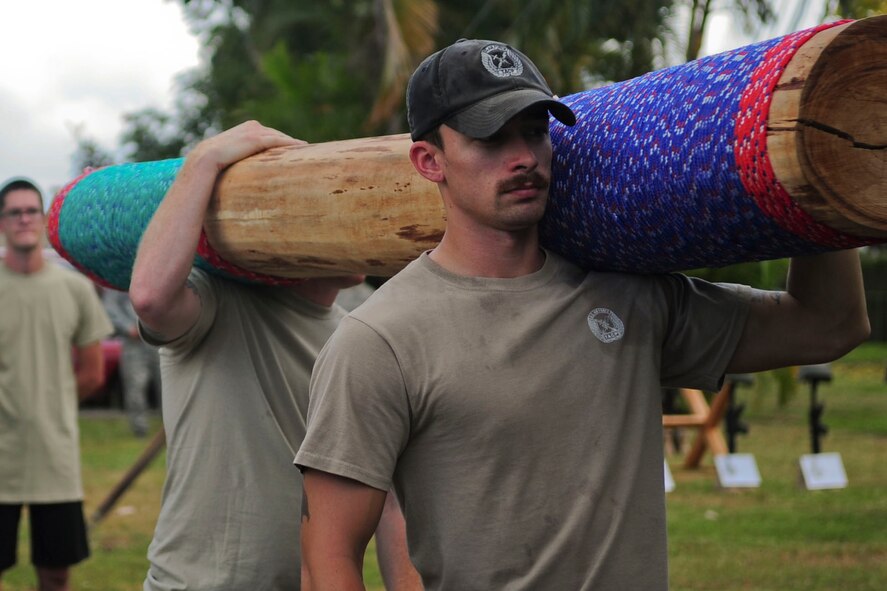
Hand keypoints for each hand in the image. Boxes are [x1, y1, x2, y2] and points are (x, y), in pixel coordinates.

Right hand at [188, 120, 304, 172]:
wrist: (205, 159)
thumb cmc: (213, 164)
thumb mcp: (229, 159)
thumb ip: (238, 160)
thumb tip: (240, 176)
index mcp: (245, 129)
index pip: (267, 134)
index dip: (281, 141)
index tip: (293, 147)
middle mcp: (251, 126)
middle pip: (276, 134)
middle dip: (290, 141)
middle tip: (305, 148)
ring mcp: (254, 131)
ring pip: (280, 136)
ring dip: (294, 142)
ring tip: (307, 149)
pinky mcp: (256, 138)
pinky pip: (279, 140)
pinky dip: (291, 143)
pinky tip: (302, 147)